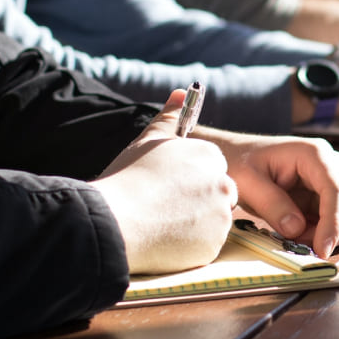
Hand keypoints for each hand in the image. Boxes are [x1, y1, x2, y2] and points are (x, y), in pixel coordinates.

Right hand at [92, 90, 237, 273]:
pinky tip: (165, 240)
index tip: (169, 187)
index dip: (190, 179)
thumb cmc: (128, 178)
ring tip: (161, 223)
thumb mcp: (148, 141)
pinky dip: (190, 245)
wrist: (115, 221)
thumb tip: (181, 92)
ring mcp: (221, 217)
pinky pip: (206, 245)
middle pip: (218, 194)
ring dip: (195, 224)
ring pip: (213, 221)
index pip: (212, 168)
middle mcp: (222, 184)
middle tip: (165, 208)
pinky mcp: (214, 245)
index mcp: (210, 157)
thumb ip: (169, 117)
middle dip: (198, 201)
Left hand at [197, 131, 338, 258]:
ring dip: (333, 235)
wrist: (239, 157)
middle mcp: (334, 164)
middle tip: (300, 246)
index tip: (321, 250)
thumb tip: (297, 229)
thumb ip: (271, 204)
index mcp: (314, 154)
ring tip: (298, 237)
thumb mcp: (247, 182)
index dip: (333, 223)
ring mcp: (337, 178)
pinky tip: (308, 235)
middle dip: (334, 232)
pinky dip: (333, 234)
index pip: (337, 191)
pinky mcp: (333, 194)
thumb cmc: (241, 163)